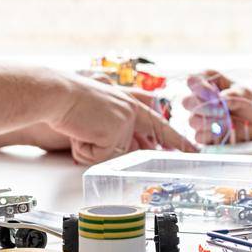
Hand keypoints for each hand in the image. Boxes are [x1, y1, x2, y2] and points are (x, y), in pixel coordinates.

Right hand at [56, 76, 197, 163]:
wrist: (57, 94)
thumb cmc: (71, 103)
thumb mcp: (100, 115)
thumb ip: (117, 129)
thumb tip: (124, 148)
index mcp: (130, 104)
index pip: (159, 125)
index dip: (177, 140)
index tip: (194, 150)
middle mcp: (132, 111)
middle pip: (127, 149)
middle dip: (102, 150)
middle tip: (94, 134)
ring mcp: (126, 121)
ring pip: (111, 155)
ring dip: (91, 149)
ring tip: (80, 128)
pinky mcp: (115, 131)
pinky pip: (100, 157)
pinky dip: (85, 150)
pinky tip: (79, 131)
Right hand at [182, 70, 251, 143]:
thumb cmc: (247, 100)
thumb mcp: (243, 93)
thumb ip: (232, 94)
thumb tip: (221, 98)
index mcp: (206, 83)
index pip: (191, 81)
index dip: (200, 87)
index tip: (216, 93)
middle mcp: (199, 100)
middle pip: (186, 102)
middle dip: (204, 107)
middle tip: (222, 110)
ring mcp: (199, 118)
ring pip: (192, 120)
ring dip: (211, 121)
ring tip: (227, 120)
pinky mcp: (203, 135)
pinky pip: (199, 136)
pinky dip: (213, 134)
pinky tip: (224, 130)